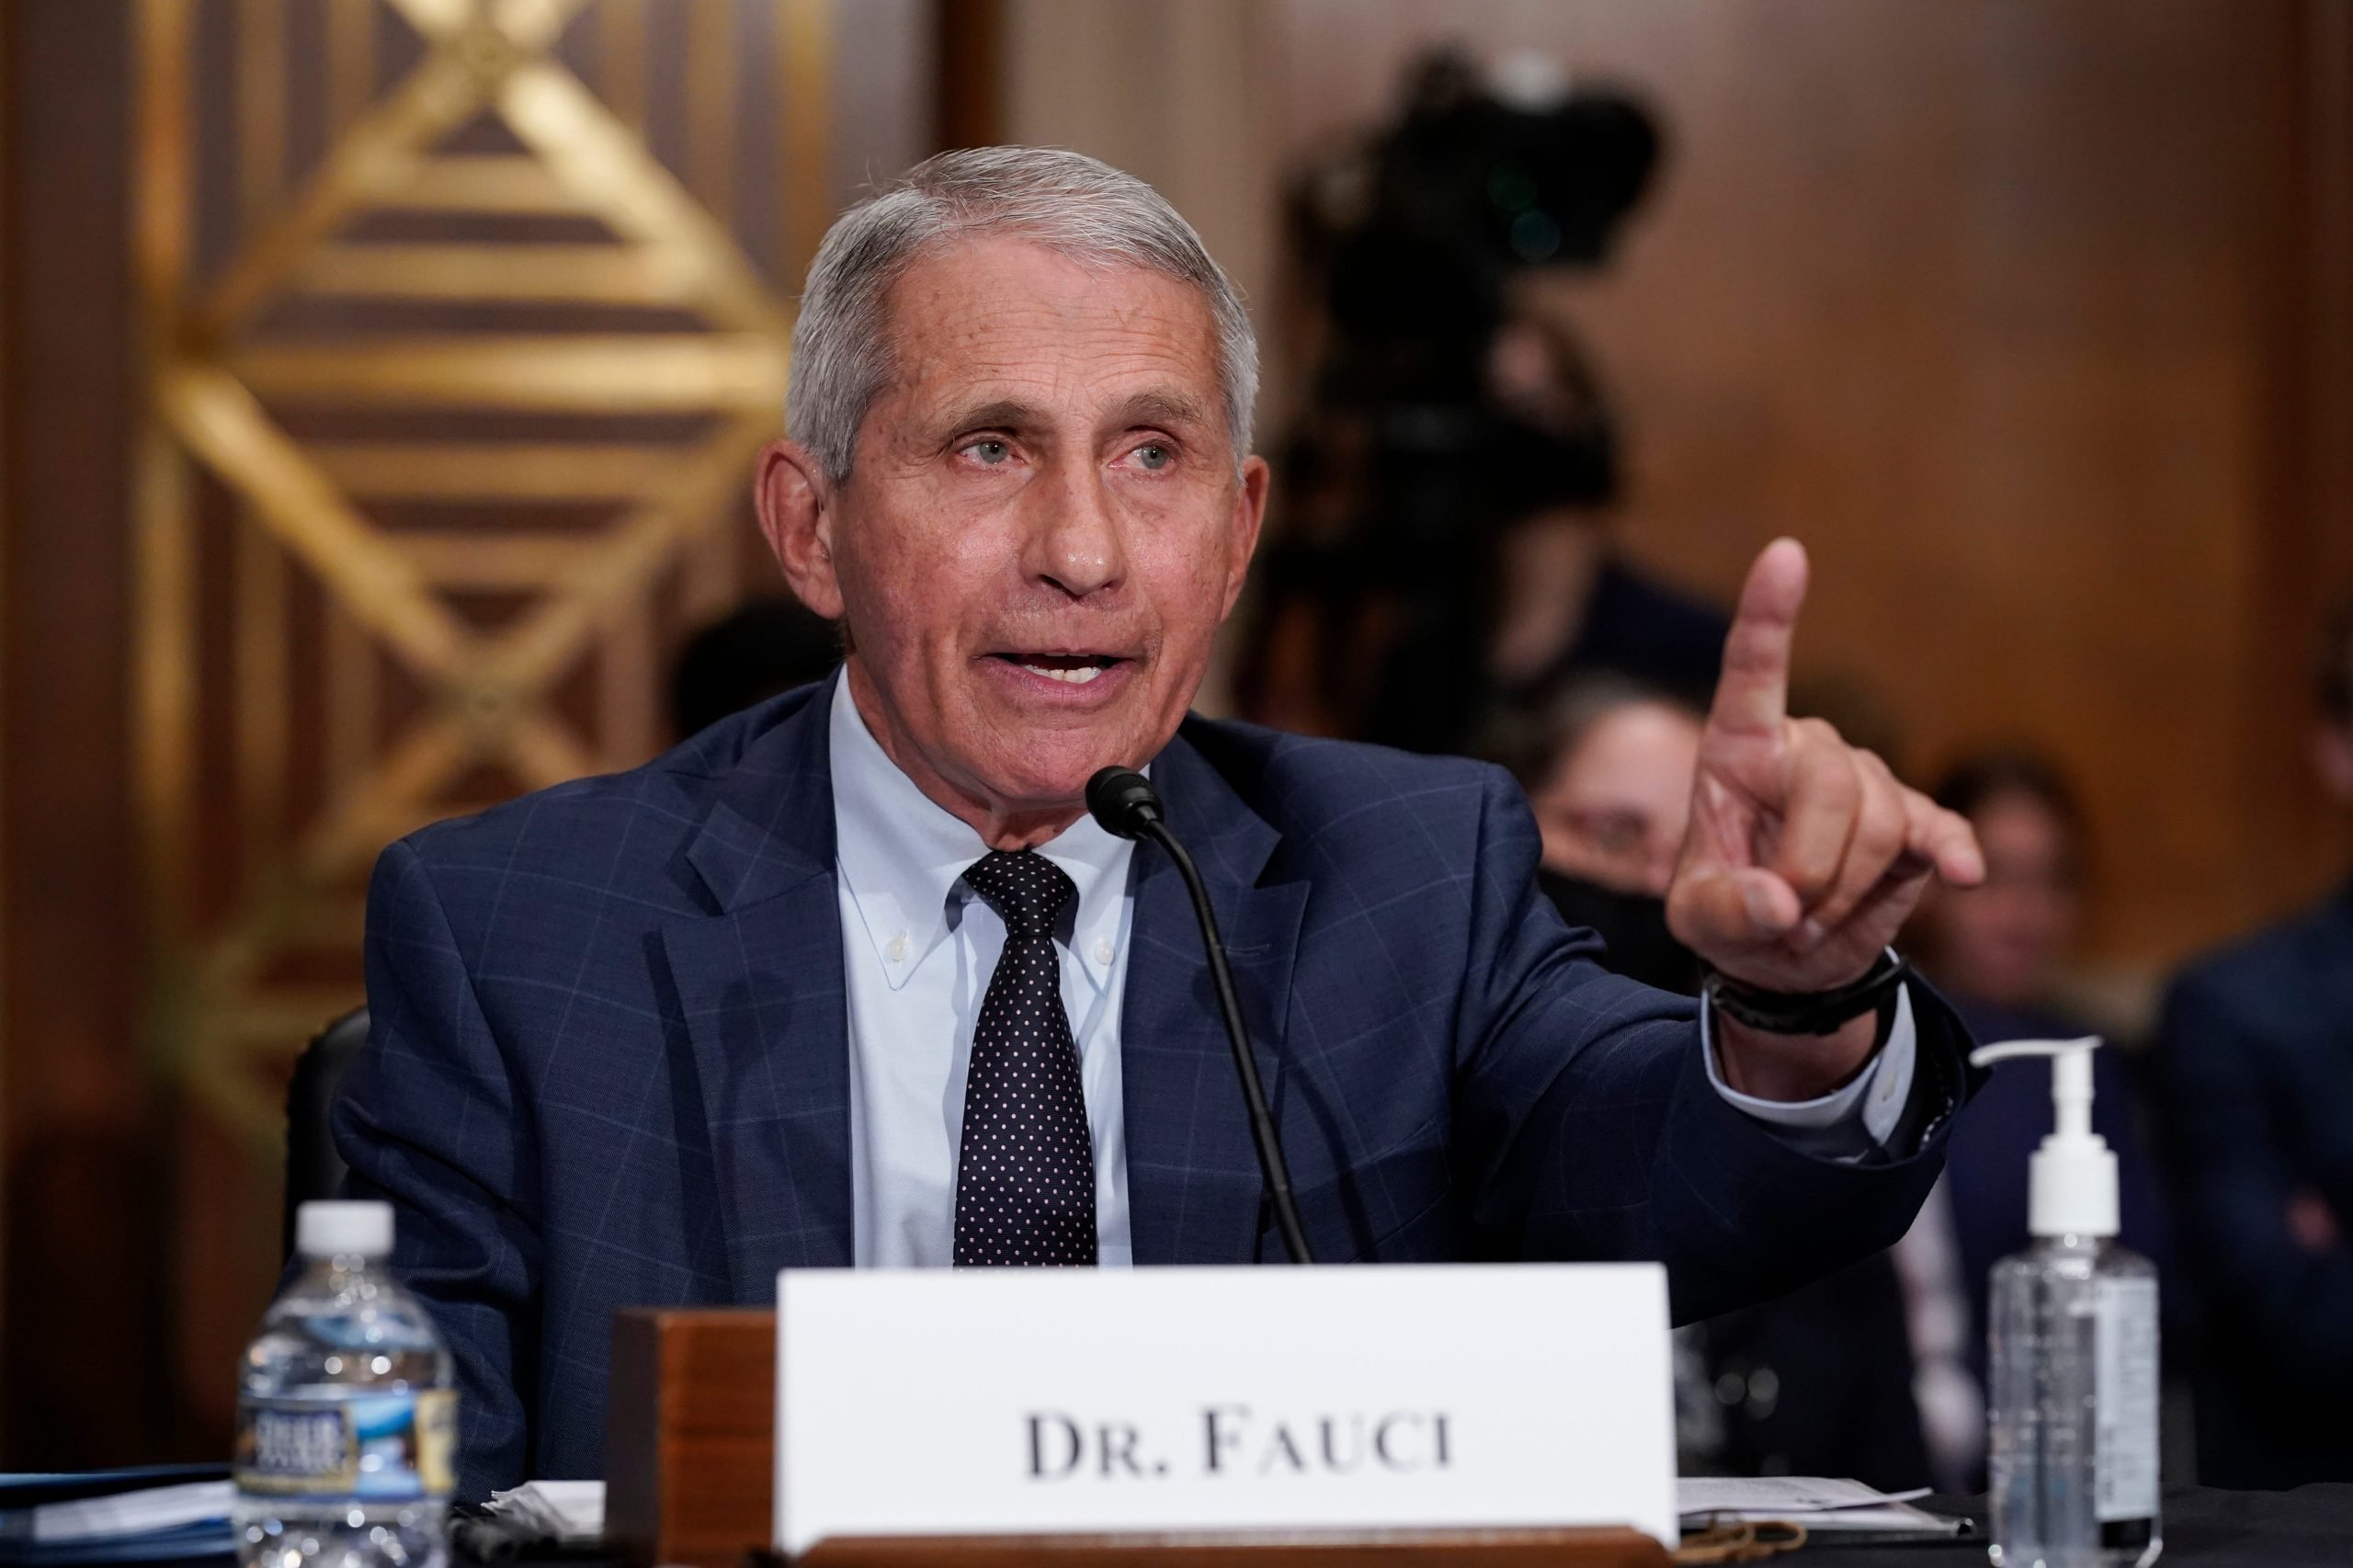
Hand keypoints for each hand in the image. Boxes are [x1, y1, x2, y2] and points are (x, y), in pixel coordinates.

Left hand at [1668, 539, 1984, 995]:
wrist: (1787, 957)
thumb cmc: (1730, 915)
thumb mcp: (1701, 921)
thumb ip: (1727, 911)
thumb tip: (1777, 902)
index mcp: (1739, 750)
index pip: (1752, 670)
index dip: (1768, 614)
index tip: (1787, 552)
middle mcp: (1807, 750)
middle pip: (1833, 781)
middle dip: (1814, 863)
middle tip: (1788, 916)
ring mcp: (1867, 782)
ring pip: (1881, 818)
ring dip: (1847, 886)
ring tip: (1814, 915)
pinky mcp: (1916, 824)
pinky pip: (1940, 829)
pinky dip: (1953, 851)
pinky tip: (1967, 874)